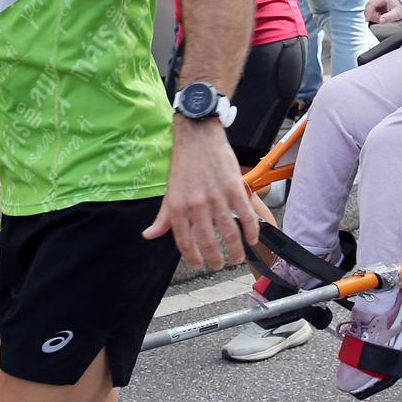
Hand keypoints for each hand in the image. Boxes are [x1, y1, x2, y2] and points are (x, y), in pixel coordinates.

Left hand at [144, 119, 257, 269]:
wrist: (198, 136)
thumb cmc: (183, 164)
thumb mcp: (169, 191)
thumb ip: (163, 217)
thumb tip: (149, 235)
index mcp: (177, 207)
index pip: (184, 242)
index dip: (193, 258)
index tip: (199, 264)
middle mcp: (196, 205)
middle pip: (208, 242)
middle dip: (215, 259)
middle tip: (219, 265)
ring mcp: (217, 197)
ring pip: (229, 233)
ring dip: (235, 250)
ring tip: (236, 258)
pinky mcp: (234, 188)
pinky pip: (245, 216)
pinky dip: (251, 231)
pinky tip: (252, 240)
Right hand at [366, 0, 401, 23]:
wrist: (398, 4)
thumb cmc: (398, 7)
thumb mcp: (396, 14)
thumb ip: (388, 17)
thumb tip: (381, 20)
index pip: (370, 5)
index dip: (368, 13)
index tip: (367, 20)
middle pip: (368, 9)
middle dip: (374, 16)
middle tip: (383, 19)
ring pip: (367, 11)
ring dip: (374, 16)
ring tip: (383, 16)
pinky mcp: (371, 2)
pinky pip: (368, 11)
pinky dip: (374, 15)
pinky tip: (380, 15)